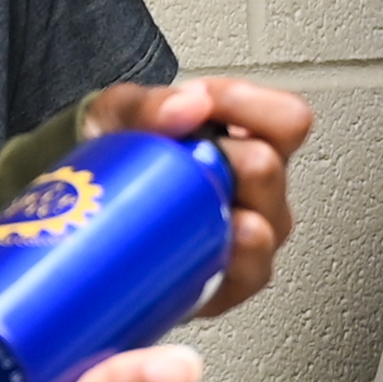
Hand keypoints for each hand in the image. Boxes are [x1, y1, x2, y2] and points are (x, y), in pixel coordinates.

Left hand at [85, 76, 317, 316]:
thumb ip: (151, 102)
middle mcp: (259, 188)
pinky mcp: (232, 279)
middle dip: (225, 161)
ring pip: (266, 228)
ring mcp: (251, 235)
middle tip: (187, 161)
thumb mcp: (122, 115)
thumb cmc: (123, 161)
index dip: (251, 107)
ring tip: (200, 211)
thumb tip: (187, 106)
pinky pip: (250, 275)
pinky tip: (206, 251)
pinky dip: (231, 263)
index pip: (286, 118)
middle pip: (269, 169)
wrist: (95, 210)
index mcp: (247, 139)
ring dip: (232, 217)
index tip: (203, 108)